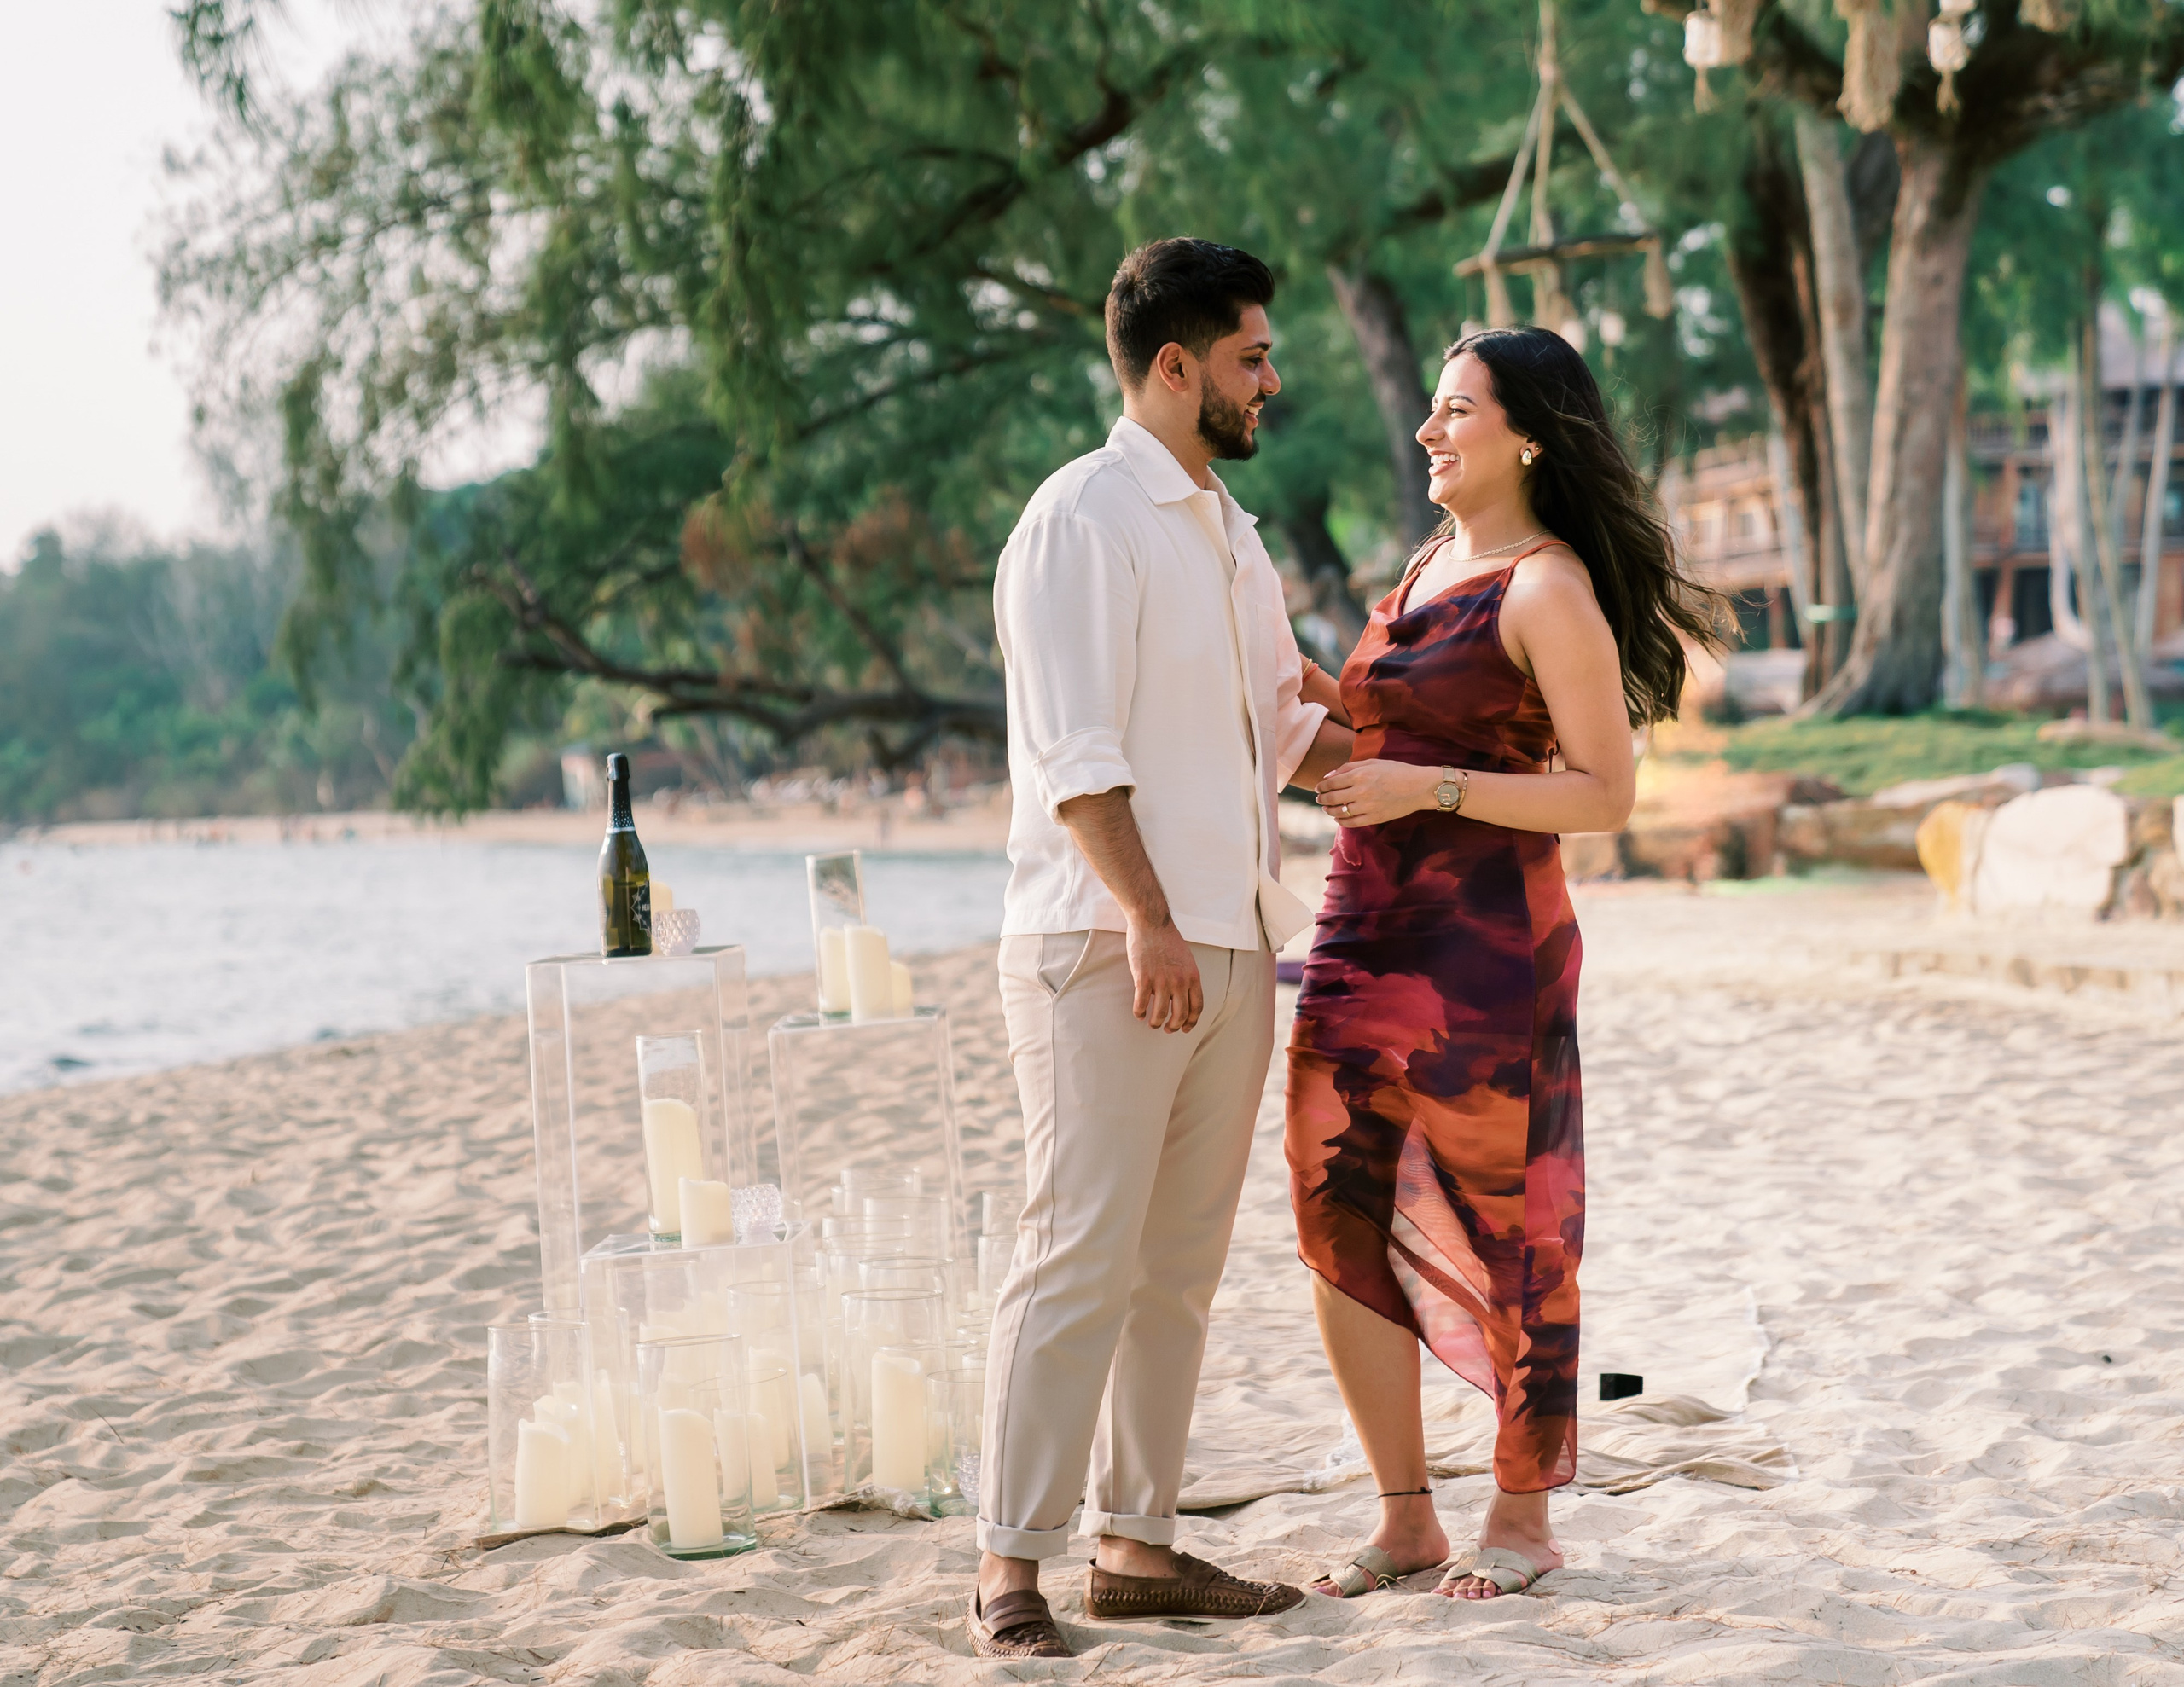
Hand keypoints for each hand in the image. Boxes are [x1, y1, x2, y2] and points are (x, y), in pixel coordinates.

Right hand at [1126, 919, 1201, 1032]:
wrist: (1151, 922)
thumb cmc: (1167, 939)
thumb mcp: (1186, 959)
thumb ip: (1186, 977)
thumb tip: (1180, 996)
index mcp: (1193, 976)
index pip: (1197, 1006)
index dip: (1191, 1021)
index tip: (1186, 1028)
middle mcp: (1180, 981)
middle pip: (1180, 1015)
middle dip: (1174, 1027)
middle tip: (1168, 1029)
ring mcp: (1161, 981)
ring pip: (1160, 1014)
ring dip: (1156, 1023)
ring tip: (1152, 1023)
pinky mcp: (1143, 979)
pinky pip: (1141, 1004)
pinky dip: (1139, 1013)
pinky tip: (1138, 1014)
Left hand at [1315, 759, 1435, 826]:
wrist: (1419, 787)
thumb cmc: (1396, 771)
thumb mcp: (1372, 762)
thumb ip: (1349, 767)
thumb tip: (1328, 776)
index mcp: (1360, 774)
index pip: (1331, 783)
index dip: (1322, 786)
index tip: (1319, 788)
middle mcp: (1361, 791)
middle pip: (1332, 798)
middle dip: (1322, 799)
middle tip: (1319, 798)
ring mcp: (1368, 806)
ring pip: (1339, 812)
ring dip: (1329, 810)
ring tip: (1326, 808)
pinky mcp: (1374, 818)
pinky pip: (1351, 823)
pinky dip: (1341, 821)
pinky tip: (1338, 818)